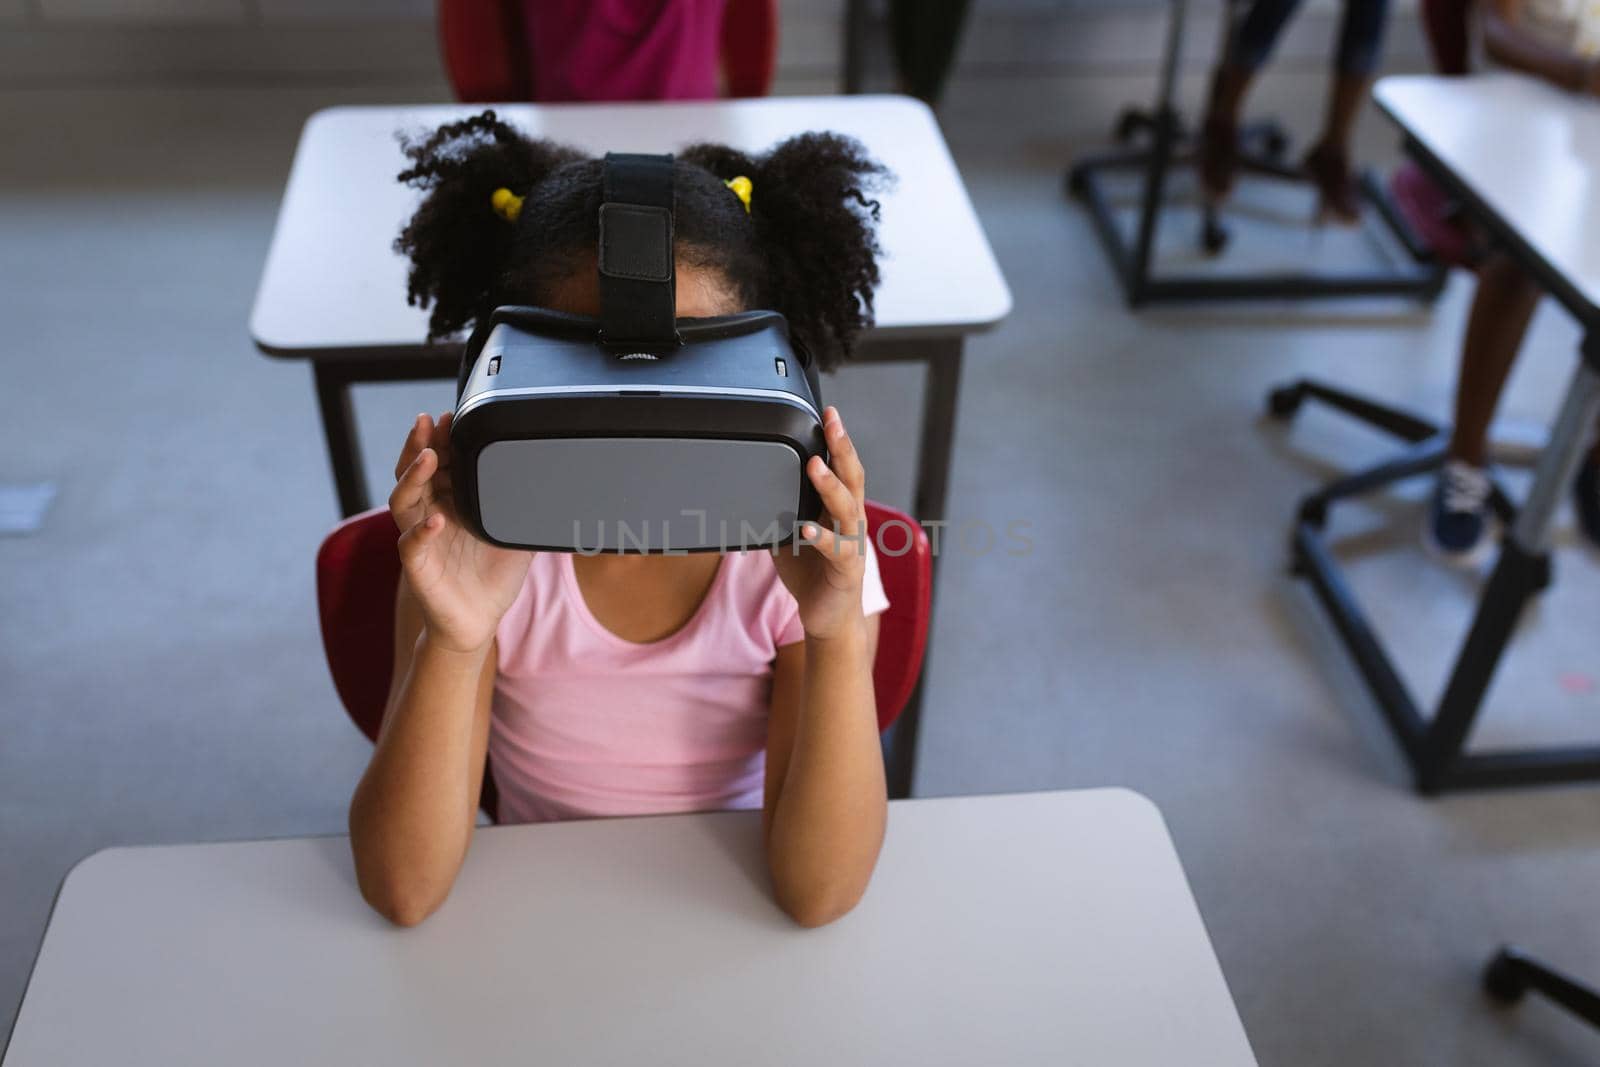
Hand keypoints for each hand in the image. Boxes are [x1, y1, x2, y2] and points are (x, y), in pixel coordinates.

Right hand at [390, 412, 531, 653]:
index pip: (438, 463)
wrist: (479, 620)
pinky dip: (421, 532)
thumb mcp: (519, 533)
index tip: (451, 415)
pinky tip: (436, 521)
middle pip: (414, 472)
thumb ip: (530, 507)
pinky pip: (411, 545)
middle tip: (428, 421)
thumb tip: (561, 480)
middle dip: (420, 444)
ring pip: (403, 500)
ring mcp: (420, 539)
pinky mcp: (418, 568)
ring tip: (429, 457)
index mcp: (450, 502)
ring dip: (414, 477)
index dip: (441, 439)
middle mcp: (430, 514)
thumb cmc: (493, 575)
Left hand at [773, 407, 868, 641]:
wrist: (829, 619)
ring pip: (847, 509)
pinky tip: (806, 528)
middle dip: (842, 448)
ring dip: (831, 486)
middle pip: (853, 477)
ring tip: (816, 466)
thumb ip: (777, 512)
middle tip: (832, 423)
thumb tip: (746, 491)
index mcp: (840, 511)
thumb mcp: (789, 536)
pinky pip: (837, 550)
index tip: (829, 414)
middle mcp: (852, 523)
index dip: (838, 441)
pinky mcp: (847, 571)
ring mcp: (853, 545)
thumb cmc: (812, 576)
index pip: (843, 468)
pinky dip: (821, 537)